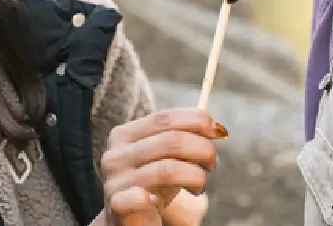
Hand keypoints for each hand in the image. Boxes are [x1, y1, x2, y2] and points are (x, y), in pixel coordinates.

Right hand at [100, 108, 224, 224]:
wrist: (128, 220)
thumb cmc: (152, 184)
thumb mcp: (163, 157)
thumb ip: (180, 137)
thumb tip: (214, 127)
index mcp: (124, 135)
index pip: (164, 118)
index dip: (196, 120)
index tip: (218, 130)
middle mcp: (115, 154)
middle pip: (170, 141)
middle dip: (202, 149)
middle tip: (212, 163)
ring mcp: (114, 180)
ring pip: (167, 169)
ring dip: (195, 177)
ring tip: (199, 186)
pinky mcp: (117, 205)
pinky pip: (137, 197)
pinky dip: (154, 198)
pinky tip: (161, 202)